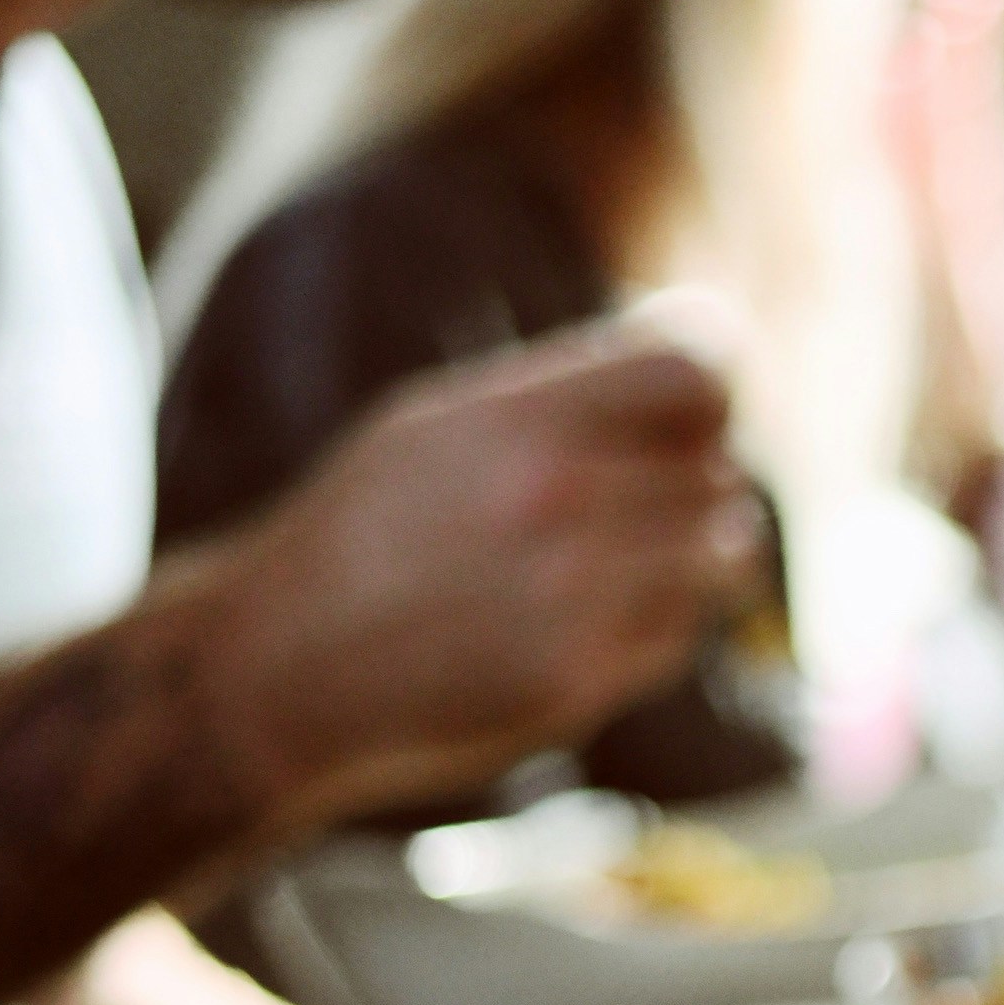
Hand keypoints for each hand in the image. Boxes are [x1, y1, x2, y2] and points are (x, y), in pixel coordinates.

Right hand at [196, 328, 762, 823]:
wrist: (279, 659)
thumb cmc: (371, 529)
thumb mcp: (442, 424)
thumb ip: (568, 384)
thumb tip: (699, 324)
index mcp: (518, 418)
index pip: (695, 375)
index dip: (715, 399)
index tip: (693, 426)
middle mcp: (553, 498)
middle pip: (718, 472)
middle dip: (697, 488)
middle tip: (642, 511)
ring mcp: (571, 595)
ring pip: (724, 556)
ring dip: (701, 558)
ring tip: (636, 563)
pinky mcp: (577, 680)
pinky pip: (682, 635)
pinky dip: (662, 627)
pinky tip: (596, 623)